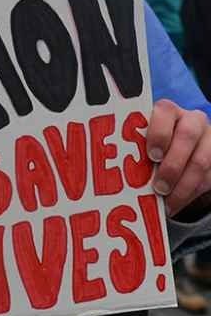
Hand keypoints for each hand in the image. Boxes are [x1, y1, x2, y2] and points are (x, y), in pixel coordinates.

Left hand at [146, 99, 210, 217]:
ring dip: (182, 186)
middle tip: (158, 187)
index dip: (159, 133)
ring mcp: (207, 138)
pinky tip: (175, 204)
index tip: (152, 156)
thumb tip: (114, 166)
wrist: (180, 148)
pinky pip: (208, 177)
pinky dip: (190, 194)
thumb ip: (135, 145)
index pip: (165, 111)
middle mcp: (191, 119)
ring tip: (165, 201)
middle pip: (187, 136)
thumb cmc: (151, 143)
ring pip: (200, 161)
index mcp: (167, 110)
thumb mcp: (143, 139)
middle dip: (172, 165)